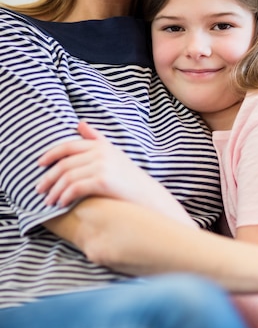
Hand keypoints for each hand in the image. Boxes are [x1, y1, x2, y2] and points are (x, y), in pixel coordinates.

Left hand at [37, 121, 151, 206]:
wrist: (148, 197)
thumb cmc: (129, 179)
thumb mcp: (114, 154)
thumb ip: (96, 139)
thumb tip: (80, 123)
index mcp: (101, 145)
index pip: (68, 146)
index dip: (50, 154)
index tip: (39, 164)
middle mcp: (100, 152)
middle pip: (64, 163)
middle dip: (48, 177)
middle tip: (39, 190)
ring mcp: (102, 165)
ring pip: (67, 177)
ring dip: (54, 190)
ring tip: (48, 201)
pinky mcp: (103, 181)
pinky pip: (75, 187)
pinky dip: (65, 196)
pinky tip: (61, 204)